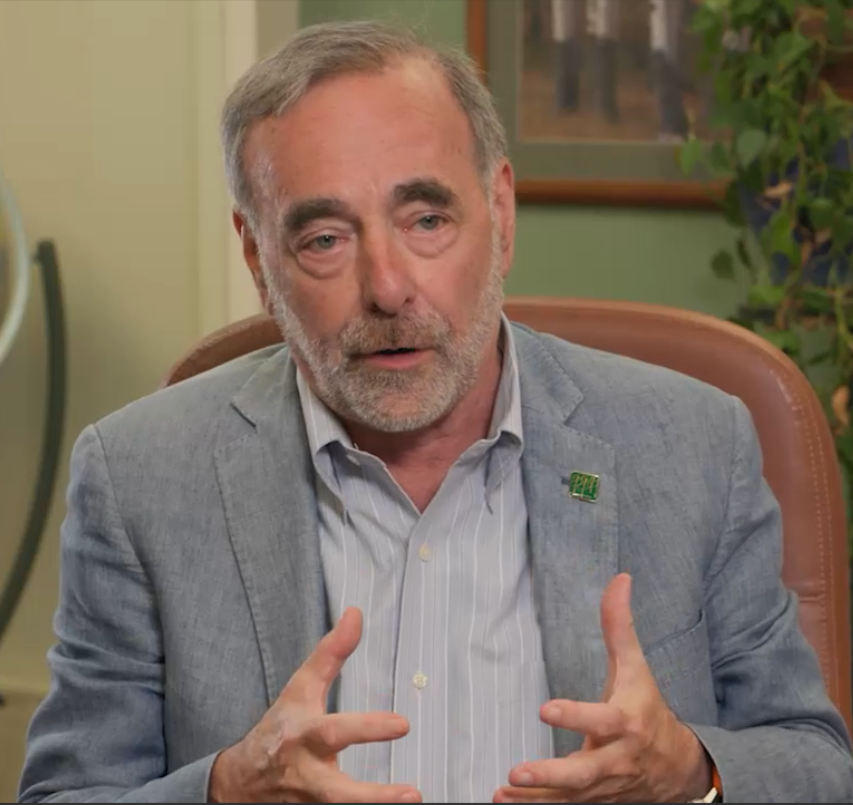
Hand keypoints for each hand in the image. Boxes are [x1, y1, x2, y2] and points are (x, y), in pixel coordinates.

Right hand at [209, 608, 421, 802]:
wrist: (240, 781)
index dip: (368, 729)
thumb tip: (356, 614)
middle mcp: (307, 773)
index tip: (403, 725)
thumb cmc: (280, 727)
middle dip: (372, 796)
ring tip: (413, 800)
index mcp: (304, 735)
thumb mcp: (301, 688)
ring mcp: (310, 802)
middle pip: (337, 792)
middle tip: (412, 794)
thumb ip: (331, 653)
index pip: (336, 731)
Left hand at [495, 574, 710, 802]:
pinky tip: (505, 801)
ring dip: (535, 798)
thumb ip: (620, 626)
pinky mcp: (592, 800)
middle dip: (551, 774)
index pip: (600, 720)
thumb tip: (620, 578)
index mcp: (625, 723)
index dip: (575, 716)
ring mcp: (602, 785)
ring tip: (502, 792)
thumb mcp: (636, 667)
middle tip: (517, 771)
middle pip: (584, 772)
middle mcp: (615, 758)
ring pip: (569, 796)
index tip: (544, 709)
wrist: (677, 768)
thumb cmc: (648, 709)